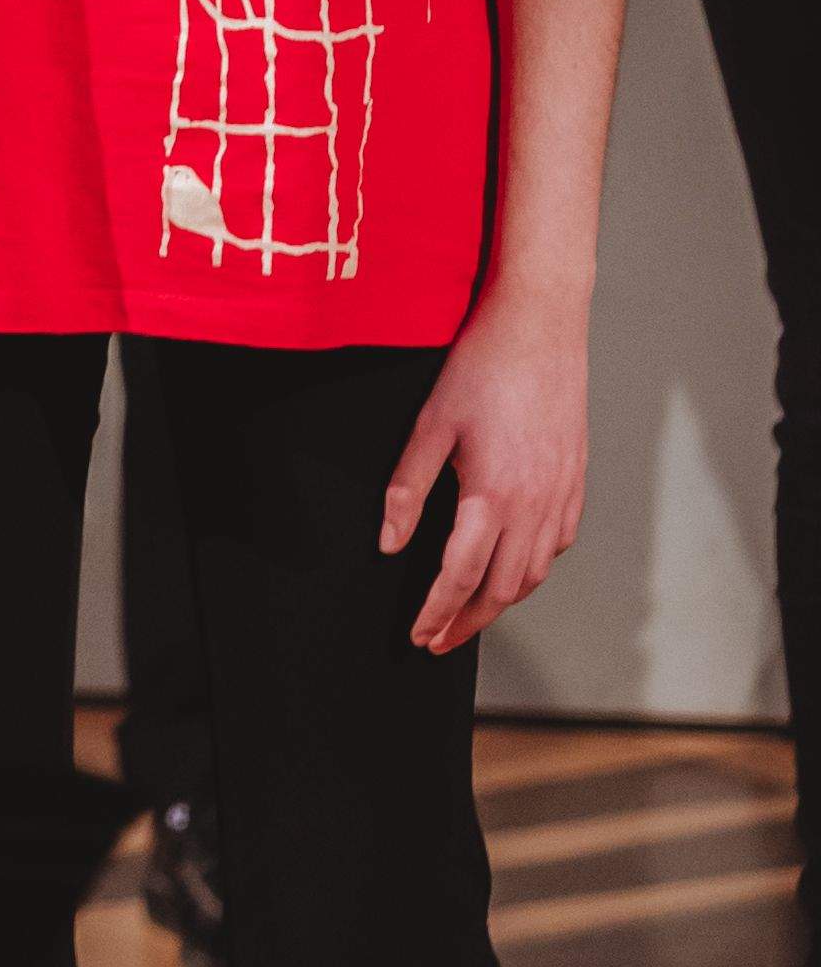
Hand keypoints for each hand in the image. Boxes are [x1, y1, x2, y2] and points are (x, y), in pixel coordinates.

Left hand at [383, 282, 588, 655]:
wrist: (542, 324)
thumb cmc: (482, 366)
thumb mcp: (430, 424)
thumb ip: (407, 489)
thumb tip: (390, 544)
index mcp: (493, 495)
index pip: (461, 576)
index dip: (437, 612)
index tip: (419, 637)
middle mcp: (535, 505)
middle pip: (502, 589)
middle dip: (468, 622)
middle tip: (439, 641)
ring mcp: (562, 496)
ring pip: (534, 573)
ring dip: (501, 601)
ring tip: (469, 613)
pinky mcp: (576, 481)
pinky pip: (556, 545)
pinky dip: (532, 568)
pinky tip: (511, 567)